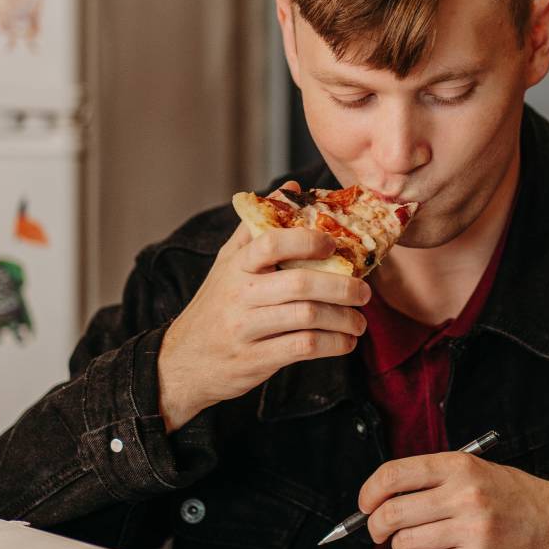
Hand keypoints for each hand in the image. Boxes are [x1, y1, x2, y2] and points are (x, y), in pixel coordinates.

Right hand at [156, 182, 371, 429]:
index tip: (334, 245)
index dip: (306, 240)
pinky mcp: (255, 359)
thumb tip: (292, 187)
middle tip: (364, 292)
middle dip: (342, 286)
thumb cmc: (215, 307)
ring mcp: (246, 328)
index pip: (270, 243)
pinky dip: (333, 345)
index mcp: (236, 266)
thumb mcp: (228, 264)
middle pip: (300, 283)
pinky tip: (344, 342)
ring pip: (307, 316)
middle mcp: (240, 294)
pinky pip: (303, 347)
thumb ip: (259, 227)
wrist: (183, 361)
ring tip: (359, 322)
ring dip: (343, 319)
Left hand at [360, 453, 548, 548]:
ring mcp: (470, 529)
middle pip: (392, 513)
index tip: (364, 504)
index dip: (369, 492)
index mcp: (458, 466)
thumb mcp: (473, 470)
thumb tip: (379, 501)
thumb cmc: (511, 496)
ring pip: (405, 542)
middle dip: (376, 526)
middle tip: (379, 530)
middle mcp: (463, 495)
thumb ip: (430, 480)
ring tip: (417, 541)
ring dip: (401, 546)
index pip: (393, 475)